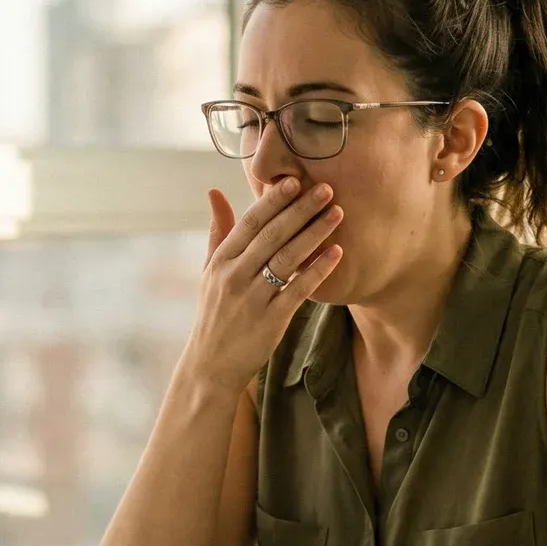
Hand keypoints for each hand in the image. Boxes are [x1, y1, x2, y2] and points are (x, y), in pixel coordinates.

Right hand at [178, 179, 342, 393]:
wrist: (210, 366)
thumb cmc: (214, 314)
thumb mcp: (208, 272)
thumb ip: (217, 231)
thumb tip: (214, 191)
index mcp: (221, 261)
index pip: (249, 223)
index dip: (272, 201)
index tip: (294, 179)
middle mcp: (235, 276)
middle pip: (271, 235)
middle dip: (300, 210)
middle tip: (327, 188)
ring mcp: (252, 299)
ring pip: (287, 259)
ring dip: (314, 233)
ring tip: (337, 213)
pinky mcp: (271, 321)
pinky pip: (298, 290)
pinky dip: (317, 270)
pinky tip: (336, 252)